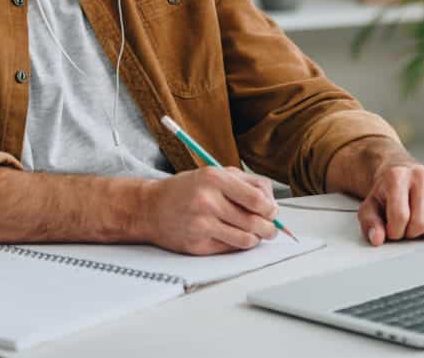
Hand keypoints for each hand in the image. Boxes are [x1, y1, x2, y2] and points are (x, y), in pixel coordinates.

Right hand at [143, 166, 278, 254]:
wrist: (151, 208)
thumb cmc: (186, 189)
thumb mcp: (214, 174)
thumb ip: (245, 183)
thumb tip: (271, 203)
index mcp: (214, 178)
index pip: (257, 198)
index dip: (271, 208)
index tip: (273, 211)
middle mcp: (207, 201)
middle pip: (254, 221)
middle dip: (269, 228)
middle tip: (271, 228)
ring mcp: (201, 224)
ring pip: (246, 239)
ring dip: (257, 239)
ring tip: (256, 234)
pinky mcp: (197, 244)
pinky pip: (230, 249)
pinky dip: (238, 244)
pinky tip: (234, 236)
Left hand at [357, 158, 423, 245]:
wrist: (401, 173)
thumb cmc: (387, 191)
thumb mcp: (371, 206)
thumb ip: (370, 223)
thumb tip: (377, 238)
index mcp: (397, 176)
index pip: (400, 216)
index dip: (394, 231)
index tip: (391, 229)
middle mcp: (420, 175)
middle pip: (420, 224)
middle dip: (409, 233)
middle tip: (404, 225)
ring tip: (416, 220)